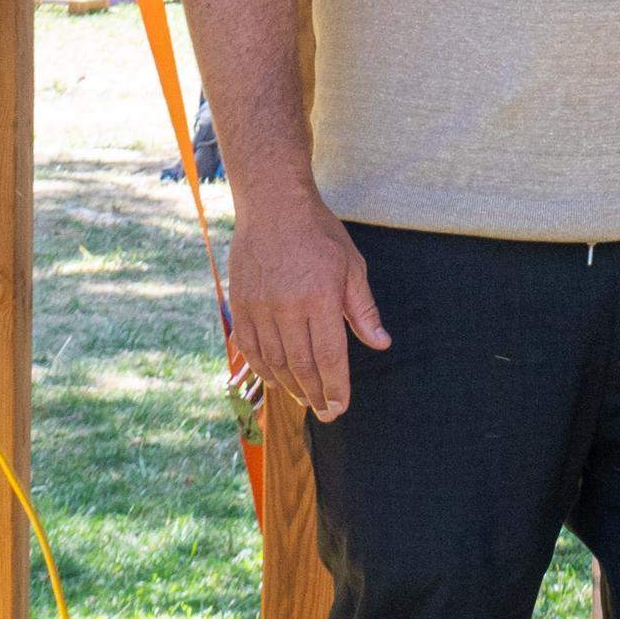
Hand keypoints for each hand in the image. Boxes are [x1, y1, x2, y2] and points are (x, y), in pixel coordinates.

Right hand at [225, 193, 386, 420]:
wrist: (273, 205)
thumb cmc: (319, 234)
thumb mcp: (352, 267)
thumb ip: (363, 310)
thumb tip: (381, 344)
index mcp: (319, 297)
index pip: (328, 356)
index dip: (335, 387)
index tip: (340, 407)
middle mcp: (286, 306)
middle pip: (300, 365)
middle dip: (315, 395)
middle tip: (325, 413)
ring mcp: (258, 306)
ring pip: (273, 361)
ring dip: (289, 386)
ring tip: (305, 399)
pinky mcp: (239, 303)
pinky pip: (249, 347)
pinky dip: (262, 368)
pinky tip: (275, 379)